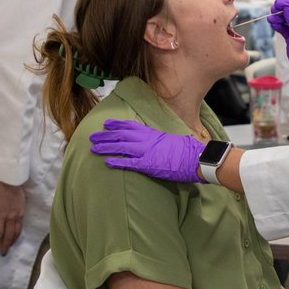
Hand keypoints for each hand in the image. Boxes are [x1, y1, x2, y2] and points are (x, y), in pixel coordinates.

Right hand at [0, 178, 25, 254]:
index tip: (10, 245)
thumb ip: (17, 208)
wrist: (6, 178)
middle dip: (5, 246)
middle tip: (1, 253)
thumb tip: (14, 213)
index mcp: (19, 214)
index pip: (17, 231)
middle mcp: (11, 218)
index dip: (13, 239)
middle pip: (8, 236)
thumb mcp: (20, 199)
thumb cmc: (13, 185)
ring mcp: (1, 216)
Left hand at [89, 119, 205, 182]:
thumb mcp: (171, 139)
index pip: (130, 125)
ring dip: (106, 147)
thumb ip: (160, 140)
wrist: (196, 158)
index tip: (106, 124)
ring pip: (120, 147)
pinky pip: (128, 163)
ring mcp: (146, 152)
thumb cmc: (187, 150)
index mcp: (152, 133)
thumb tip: (156, 141)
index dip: (116, 124)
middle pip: (121, 135)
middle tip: (92, 136)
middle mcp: (147, 140)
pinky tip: (106, 162)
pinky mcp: (147, 165)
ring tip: (93, 148)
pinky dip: (116, 161)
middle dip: (105, 135)